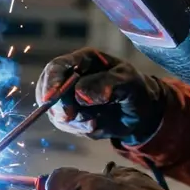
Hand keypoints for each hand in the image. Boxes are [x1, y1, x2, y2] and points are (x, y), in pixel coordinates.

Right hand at [35, 48, 164, 143]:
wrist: (142, 112)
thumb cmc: (136, 88)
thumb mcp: (128, 81)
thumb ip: (107, 83)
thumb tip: (81, 94)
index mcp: (83, 61)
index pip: (56, 67)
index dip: (50, 82)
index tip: (50, 99)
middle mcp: (71, 77)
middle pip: (48, 90)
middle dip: (59, 107)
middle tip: (72, 117)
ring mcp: (69, 97)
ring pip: (56, 111)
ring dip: (74, 121)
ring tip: (96, 122)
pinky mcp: (72, 115)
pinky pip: (67, 125)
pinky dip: (80, 129)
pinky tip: (97, 126)